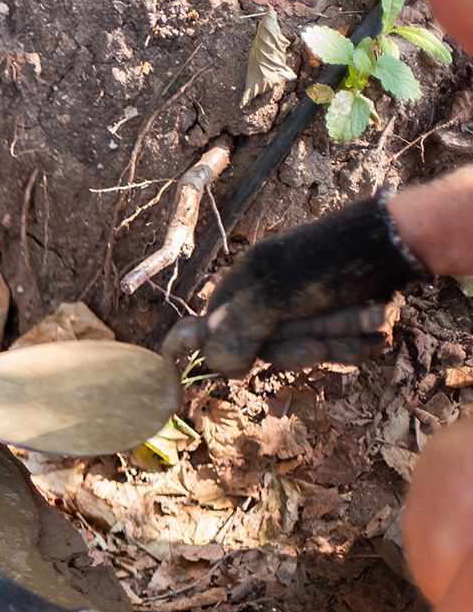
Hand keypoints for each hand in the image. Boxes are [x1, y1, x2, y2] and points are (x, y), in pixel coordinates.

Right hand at [162, 191, 427, 375]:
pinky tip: (371, 325)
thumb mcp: (274, 297)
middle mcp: (273, 298)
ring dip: (336, 344)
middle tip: (317, 342)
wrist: (401, 244)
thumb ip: (237, 332)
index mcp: (247, 285)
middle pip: (266, 350)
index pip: (211, 327)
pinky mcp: (341, 319)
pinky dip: (358, 343)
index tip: (225, 365)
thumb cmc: (330, 264)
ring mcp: (309, 309)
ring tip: (356, 319)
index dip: (217, 348)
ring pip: (308, 352)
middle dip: (297, 349)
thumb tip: (216, 367)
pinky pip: (340, 350)